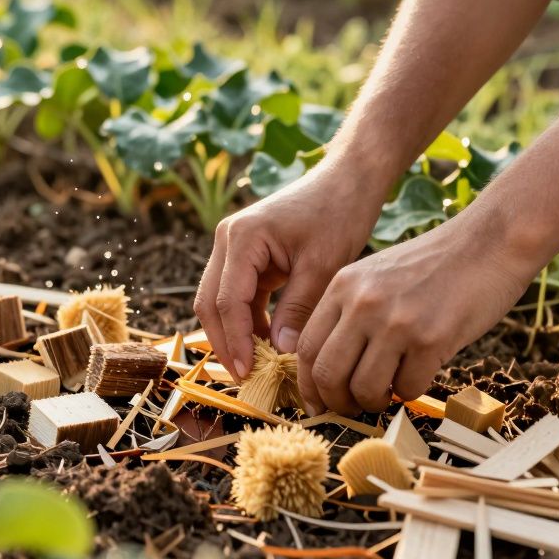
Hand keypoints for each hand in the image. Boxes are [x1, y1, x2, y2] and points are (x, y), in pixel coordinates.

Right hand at [194, 163, 384, 381]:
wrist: (347, 181)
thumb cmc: (339, 214)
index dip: (235, 340)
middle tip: (245, 377)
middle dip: (226, 342)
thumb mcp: (323, 265)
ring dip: (235, 333)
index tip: (249, 372)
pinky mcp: (247, 255)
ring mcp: (234, 247)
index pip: (227, 300)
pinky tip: (268, 344)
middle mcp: (228, 239)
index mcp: (242, 237)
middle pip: (210, 302)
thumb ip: (299, 308)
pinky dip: (249, 321)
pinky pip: (238, 295)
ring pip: (219, 301)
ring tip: (256, 367)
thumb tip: (282, 352)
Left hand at [296, 214, 534, 414]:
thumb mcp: (376, 275)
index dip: (308, 383)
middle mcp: (363, 303)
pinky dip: (409, 393)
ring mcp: (396, 321)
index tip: (318, 401)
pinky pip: (407, 389)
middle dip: (336, 402)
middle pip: (327, 373)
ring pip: (364, 388)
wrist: (489, 241)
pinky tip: (418, 375)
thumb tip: (330, 370)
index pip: (306, 346)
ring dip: (373, 403)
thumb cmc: (435, 265)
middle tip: (352, 407)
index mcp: (343, 286)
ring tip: (386, 394)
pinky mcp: (431, 339)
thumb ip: (351, 312)